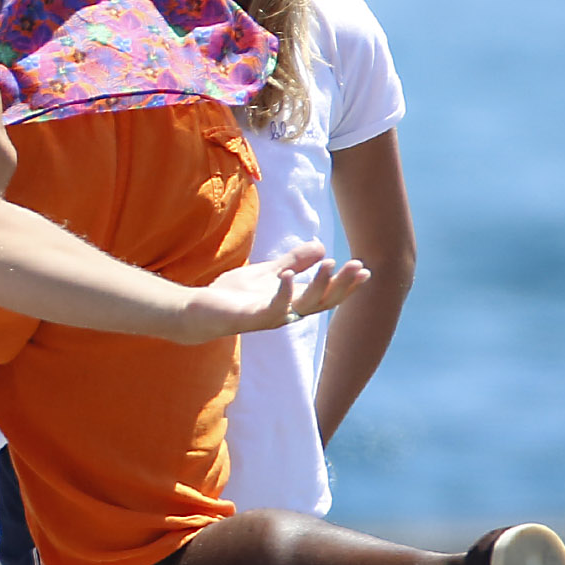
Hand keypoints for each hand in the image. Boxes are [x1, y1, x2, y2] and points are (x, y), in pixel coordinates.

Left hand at [181, 243, 371, 340]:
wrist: (198, 311)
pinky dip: (283, 292)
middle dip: (342, 284)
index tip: (366, 269)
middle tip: (358, 265)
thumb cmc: (233, 295)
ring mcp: (270, 317)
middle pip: (323, 301)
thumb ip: (294, 262)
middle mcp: (287, 313)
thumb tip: (322, 247)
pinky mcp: (251, 318)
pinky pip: (272, 308)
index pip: (327, 295)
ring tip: (329, 263)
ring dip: (318, 284)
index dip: (347, 285)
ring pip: (304, 305)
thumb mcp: (268, 273)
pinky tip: (288, 275)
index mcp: (293, 302)